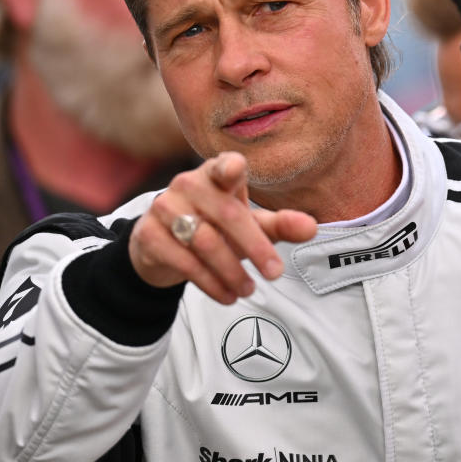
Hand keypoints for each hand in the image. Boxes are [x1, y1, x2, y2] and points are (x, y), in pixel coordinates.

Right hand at [129, 152, 317, 303]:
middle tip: (275, 273)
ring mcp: (164, 207)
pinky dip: (210, 283)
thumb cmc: (216, 226)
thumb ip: (280, 224)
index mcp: (216, 174)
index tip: (235, 170)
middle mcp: (188, 184)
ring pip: (205, 242)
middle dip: (255, 246)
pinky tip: (226, 296)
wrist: (162, 245)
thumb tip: (312, 227)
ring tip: (249, 290)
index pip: (224, 166)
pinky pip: (183, 261)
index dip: (229, 167)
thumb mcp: (250, 224)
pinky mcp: (148, 233)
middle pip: (227, 215)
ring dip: (232, 271)